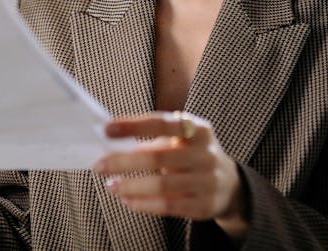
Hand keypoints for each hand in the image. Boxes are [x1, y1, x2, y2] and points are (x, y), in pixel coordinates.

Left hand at [93, 112, 248, 237]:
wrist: (228, 184)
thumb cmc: (193, 155)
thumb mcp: (183, 139)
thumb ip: (154, 138)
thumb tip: (113, 142)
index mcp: (198, 129)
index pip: (162, 123)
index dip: (133, 125)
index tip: (106, 128)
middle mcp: (206, 153)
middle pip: (157, 156)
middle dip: (123, 161)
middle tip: (99, 164)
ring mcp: (207, 181)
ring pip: (161, 184)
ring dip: (130, 185)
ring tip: (111, 185)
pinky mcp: (204, 205)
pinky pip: (168, 205)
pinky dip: (143, 204)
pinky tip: (128, 200)